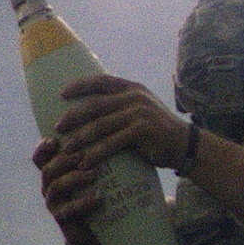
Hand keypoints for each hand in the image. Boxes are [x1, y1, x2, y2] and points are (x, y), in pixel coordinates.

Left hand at [34, 73, 191, 210]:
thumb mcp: (141, 110)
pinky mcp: (142, 132)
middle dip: (73, 116)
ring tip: (67, 150)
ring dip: (80, 139)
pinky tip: (86, 163)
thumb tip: (92, 110)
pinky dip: (96, 154)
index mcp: (132, 88)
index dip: (80, 85)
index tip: (62, 93)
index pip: (101, 81)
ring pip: (100, 125)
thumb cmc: (158, 131)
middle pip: (95, 105)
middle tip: (58, 128)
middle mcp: (134, 97)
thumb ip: (121, 105)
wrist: (185, 145)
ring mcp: (139, 114)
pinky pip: (112, 143)